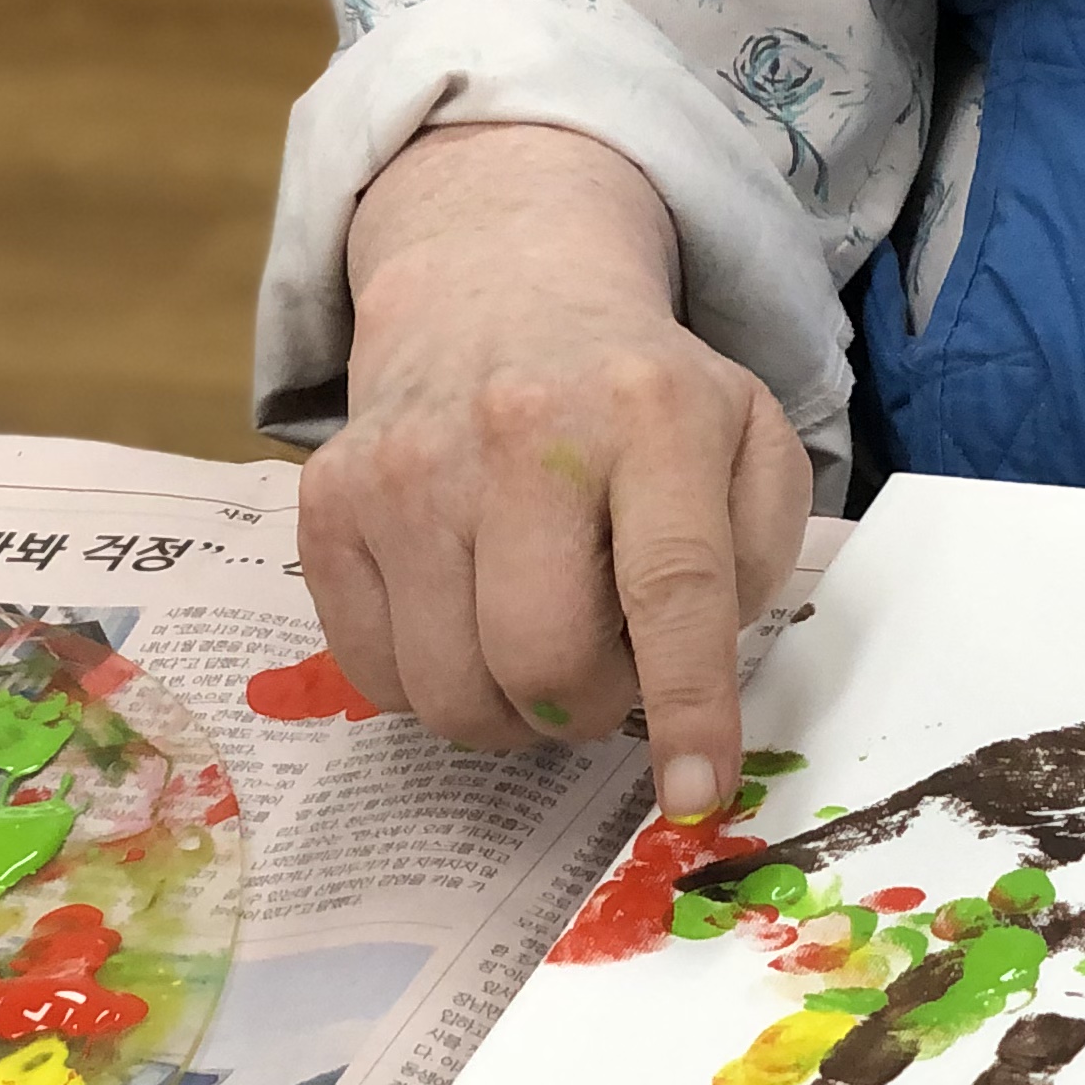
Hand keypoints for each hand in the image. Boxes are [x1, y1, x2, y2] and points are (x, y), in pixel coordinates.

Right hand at [300, 122, 805, 818]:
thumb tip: (698, 679)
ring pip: (453, 689)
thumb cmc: (644, 396)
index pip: (673, 587)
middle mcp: (521, 432)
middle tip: (607, 674)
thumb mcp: (747, 436)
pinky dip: (432, 685)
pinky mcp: (328, 500)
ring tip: (541, 644)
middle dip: (588, 707)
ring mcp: (410, 467)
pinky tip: (468, 621)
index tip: (696, 792)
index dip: (686, 706)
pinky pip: (373, 674)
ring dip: (511, 711)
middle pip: (544, 660)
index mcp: (654, 413)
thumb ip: (755, 553)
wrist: (501, 292)